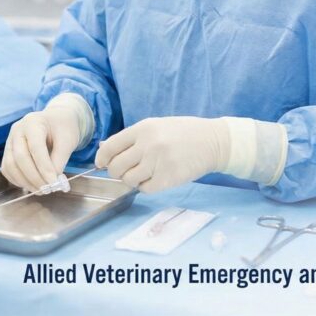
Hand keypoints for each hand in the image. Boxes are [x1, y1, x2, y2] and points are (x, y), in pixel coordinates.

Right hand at [1, 106, 81, 192]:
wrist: (56, 121)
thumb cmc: (63, 128)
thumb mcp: (68, 141)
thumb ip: (60, 160)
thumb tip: (53, 182)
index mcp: (33, 122)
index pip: (35, 147)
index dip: (44, 167)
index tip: (54, 183)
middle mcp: (17, 130)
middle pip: (20, 158)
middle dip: (34, 177)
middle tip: (48, 190)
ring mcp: (10, 141)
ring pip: (10, 166)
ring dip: (25, 182)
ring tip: (42, 190)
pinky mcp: (8, 152)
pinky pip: (7, 169)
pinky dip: (18, 180)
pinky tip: (32, 185)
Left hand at [95, 116, 229, 192]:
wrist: (213, 141)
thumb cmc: (182, 133)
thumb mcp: (156, 127)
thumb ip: (132, 138)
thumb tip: (104, 149)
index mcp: (143, 129)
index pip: (110, 147)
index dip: (102, 158)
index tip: (102, 164)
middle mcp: (148, 145)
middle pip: (116, 167)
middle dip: (117, 172)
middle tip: (126, 171)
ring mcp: (158, 162)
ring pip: (129, 180)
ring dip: (132, 180)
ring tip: (144, 174)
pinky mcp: (168, 178)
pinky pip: (145, 189)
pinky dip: (146, 187)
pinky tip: (154, 179)